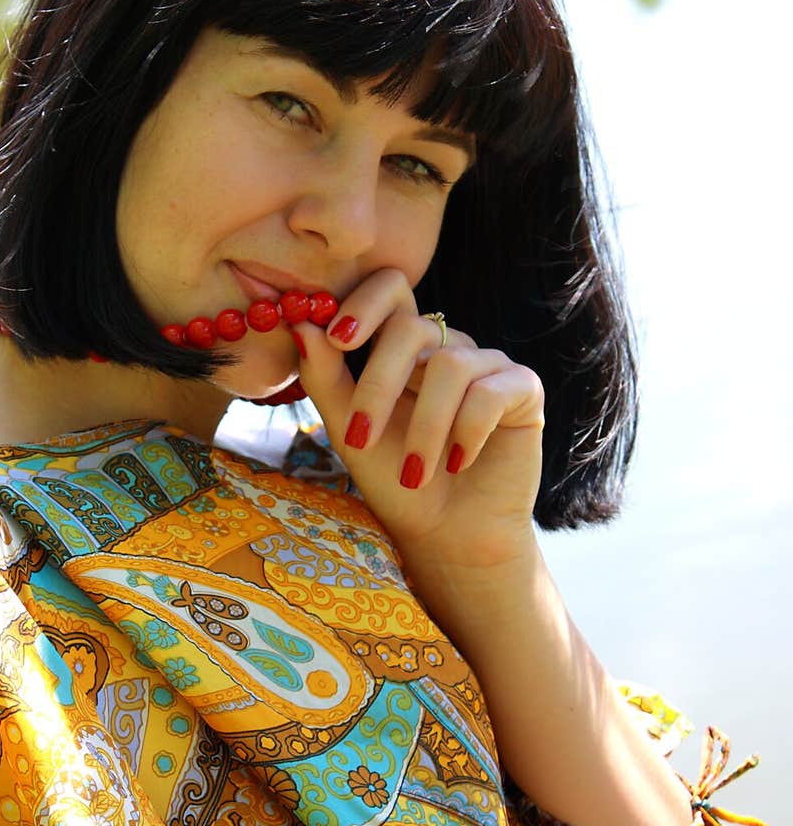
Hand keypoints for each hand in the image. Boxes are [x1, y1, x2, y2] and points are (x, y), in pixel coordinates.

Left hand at [292, 268, 544, 570]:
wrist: (449, 536)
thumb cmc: (396, 482)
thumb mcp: (350, 430)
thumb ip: (326, 377)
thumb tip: (300, 324)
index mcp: (406, 348)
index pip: (390, 290)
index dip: (365, 303)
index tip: (336, 340)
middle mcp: (449, 347)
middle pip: (413, 328)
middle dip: (379, 385)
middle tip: (361, 437)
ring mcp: (489, 365)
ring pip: (450, 365)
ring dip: (425, 428)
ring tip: (414, 474)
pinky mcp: (523, 390)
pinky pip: (491, 391)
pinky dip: (467, 432)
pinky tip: (458, 463)